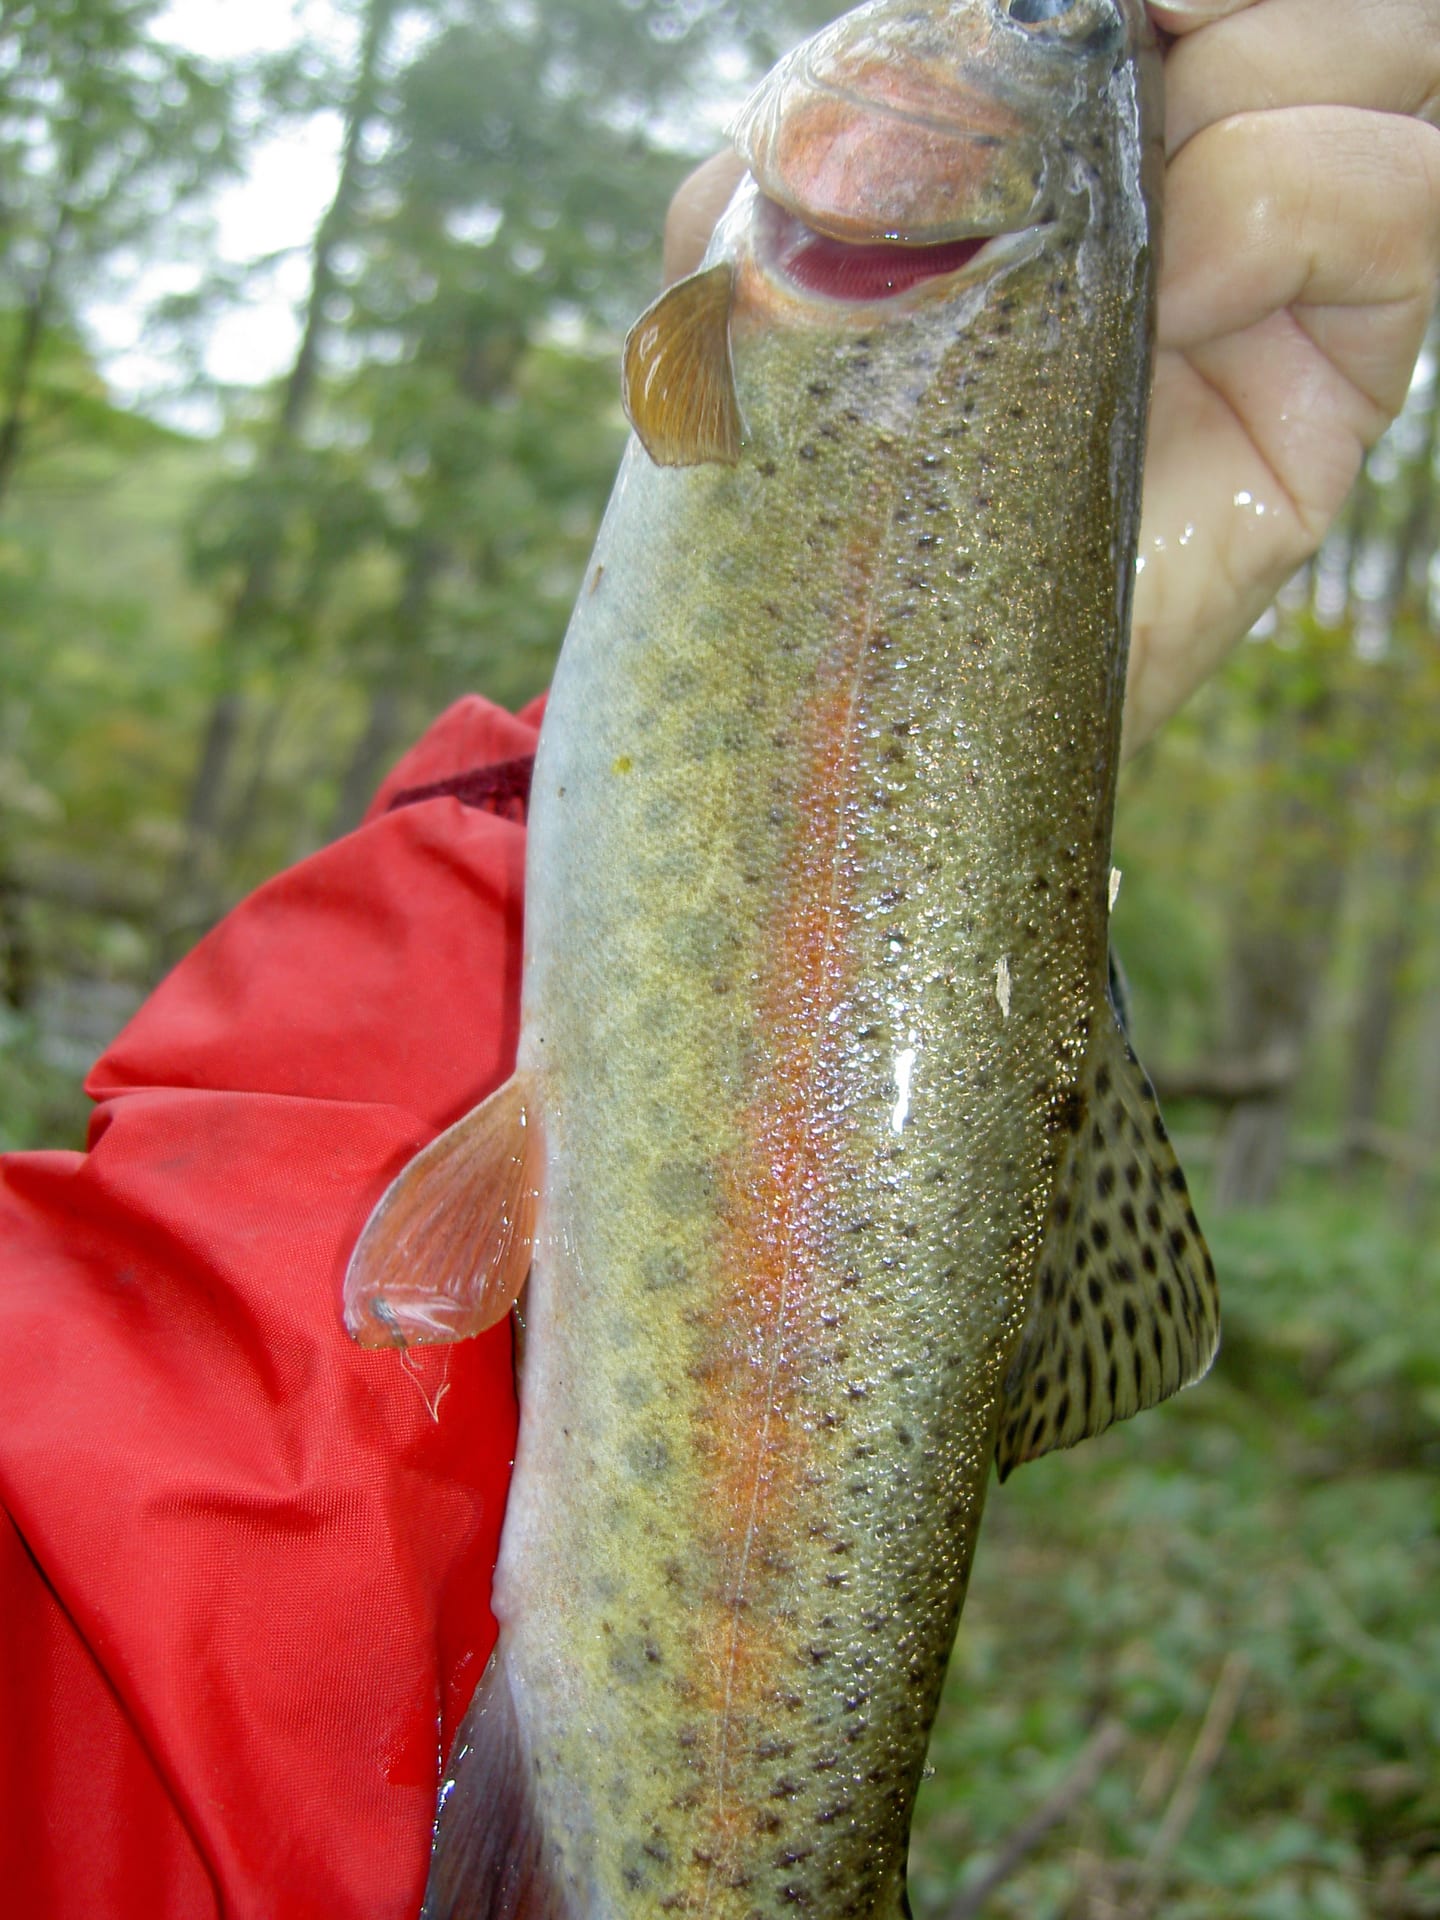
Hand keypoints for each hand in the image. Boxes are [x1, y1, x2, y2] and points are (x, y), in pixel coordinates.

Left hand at [661, 0, 1439, 757]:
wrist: (870, 686)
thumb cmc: (802, 483)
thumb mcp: (760, 272)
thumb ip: (832, 121)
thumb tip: (980, 15)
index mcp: (1073, 127)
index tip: (1090, 5)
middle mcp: (1195, 174)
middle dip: (1234, 4)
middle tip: (1132, 84)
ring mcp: (1279, 271)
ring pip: (1391, 56)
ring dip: (1253, 97)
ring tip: (1126, 250)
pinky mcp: (1331, 377)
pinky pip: (1406, 203)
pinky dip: (1296, 203)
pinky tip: (1176, 304)